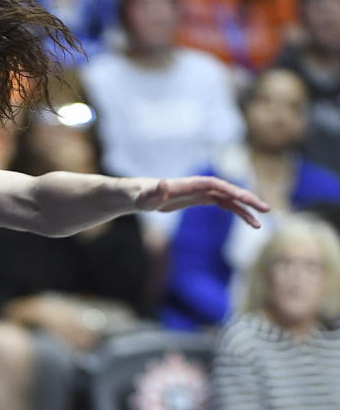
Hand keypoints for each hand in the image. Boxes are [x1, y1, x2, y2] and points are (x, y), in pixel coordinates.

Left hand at [135, 177, 269, 227]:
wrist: (141, 195)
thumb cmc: (143, 196)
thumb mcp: (147, 196)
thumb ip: (155, 191)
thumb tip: (161, 184)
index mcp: (194, 185)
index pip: (220, 186)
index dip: (236, 192)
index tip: (251, 201)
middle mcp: (202, 186)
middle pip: (231, 192)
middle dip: (249, 201)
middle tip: (266, 211)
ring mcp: (203, 193)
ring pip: (230, 200)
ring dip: (245, 211)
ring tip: (259, 226)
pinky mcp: (201, 200)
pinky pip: (224, 205)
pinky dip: (236, 212)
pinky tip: (247, 221)